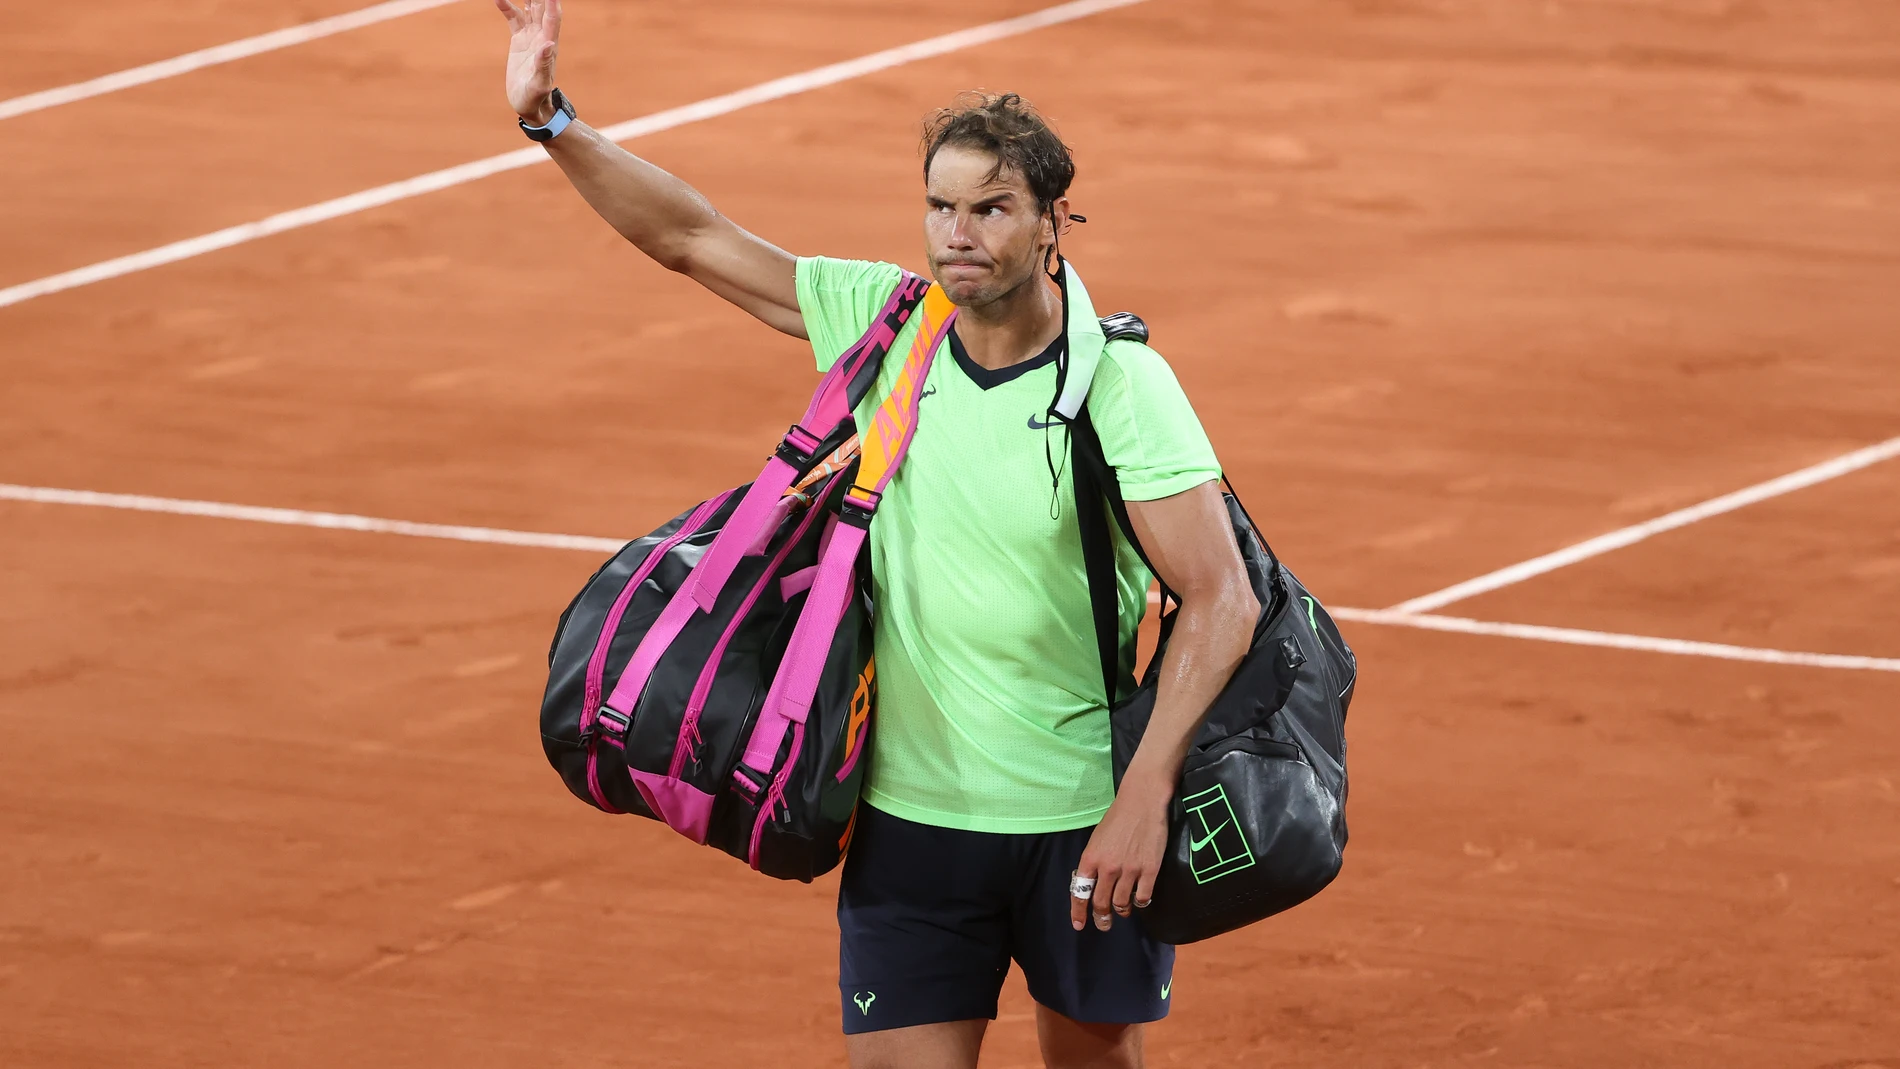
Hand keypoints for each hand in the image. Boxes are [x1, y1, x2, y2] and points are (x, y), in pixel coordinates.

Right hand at [496, 0, 561, 123]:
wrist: (529, 105)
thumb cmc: (536, 97)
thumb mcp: (539, 83)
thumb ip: (543, 64)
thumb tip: (548, 44)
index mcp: (548, 45)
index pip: (552, 18)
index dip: (551, 3)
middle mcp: (541, 36)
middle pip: (542, 7)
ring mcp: (530, 36)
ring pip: (530, 8)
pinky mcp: (519, 39)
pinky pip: (514, 17)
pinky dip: (507, 7)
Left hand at [1071, 770, 1172, 931]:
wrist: (1142, 801)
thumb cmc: (1118, 817)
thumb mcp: (1097, 838)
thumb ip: (1094, 861)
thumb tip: (1094, 882)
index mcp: (1090, 858)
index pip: (1080, 892)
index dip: (1078, 912)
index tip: (1079, 925)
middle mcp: (1107, 868)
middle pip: (1101, 903)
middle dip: (1101, 918)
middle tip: (1104, 924)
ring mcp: (1129, 870)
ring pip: (1122, 903)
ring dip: (1121, 911)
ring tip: (1123, 911)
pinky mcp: (1149, 870)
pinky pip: (1143, 897)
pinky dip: (1141, 903)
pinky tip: (1140, 900)